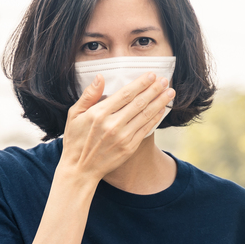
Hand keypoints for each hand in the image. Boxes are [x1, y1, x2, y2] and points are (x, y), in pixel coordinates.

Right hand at [58, 71, 173, 181]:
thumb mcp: (74, 114)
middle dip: (154, 90)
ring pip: (145, 115)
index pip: (125, 94)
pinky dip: (155, 118)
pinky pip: (145, 129)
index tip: (151, 75)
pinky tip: (162, 109)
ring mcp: (122, 137)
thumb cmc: (76, 139)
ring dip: (160, 102)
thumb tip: (100, 77)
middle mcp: (112, 125)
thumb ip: (88, 95)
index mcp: (99, 114)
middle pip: (139, 103)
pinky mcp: (129, 148)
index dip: (141, 83)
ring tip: (170, 92)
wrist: (80, 169)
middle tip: (164, 80)